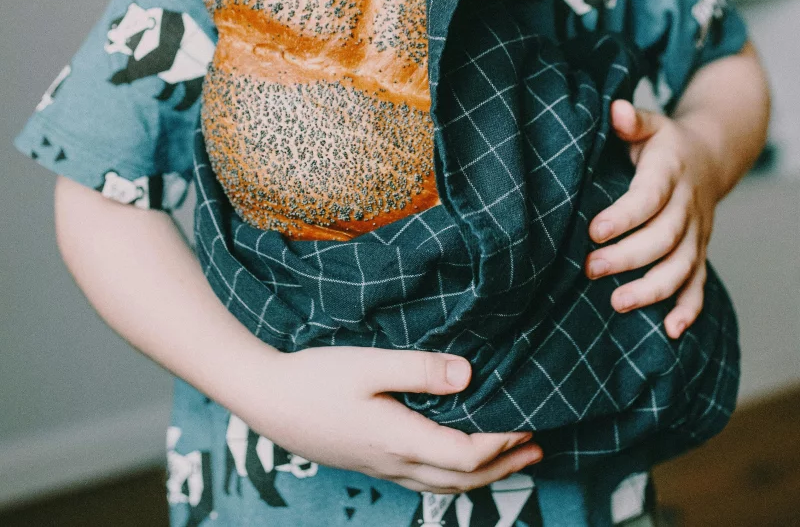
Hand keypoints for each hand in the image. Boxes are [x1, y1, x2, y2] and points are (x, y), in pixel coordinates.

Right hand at [249, 346, 541, 493]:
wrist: (267, 400)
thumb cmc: (315, 377)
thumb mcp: (368, 364)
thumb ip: (419, 369)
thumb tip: (470, 375)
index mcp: (400, 439)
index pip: (467, 455)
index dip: (502, 441)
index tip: (528, 418)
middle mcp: (396, 462)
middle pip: (463, 479)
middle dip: (504, 465)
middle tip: (537, 448)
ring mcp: (382, 467)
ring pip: (445, 484)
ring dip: (484, 474)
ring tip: (511, 458)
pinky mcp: (370, 461)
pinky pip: (425, 479)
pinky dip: (454, 473)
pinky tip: (454, 458)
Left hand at [585, 100, 722, 339]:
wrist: (708, 158)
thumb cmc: (663, 144)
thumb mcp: (650, 124)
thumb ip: (631, 120)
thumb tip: (616, 109)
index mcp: (671, 171)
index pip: (649, 197)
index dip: (624, 215)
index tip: (594, 230)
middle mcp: (687, 205)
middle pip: (663, 237)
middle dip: (628, 257)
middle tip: (590, 269)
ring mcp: (697, 232)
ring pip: (681, 266)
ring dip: (652, 288)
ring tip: (617, 303)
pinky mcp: (700, 252)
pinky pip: (699, 284)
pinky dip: (688, 309)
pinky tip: (670, 331)